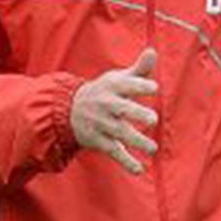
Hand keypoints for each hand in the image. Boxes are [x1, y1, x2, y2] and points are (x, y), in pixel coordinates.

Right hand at [71, 49, 159, 175]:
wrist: (67, 110)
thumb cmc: (103, 92)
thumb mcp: (117, 78)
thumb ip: (138, 69)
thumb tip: (152, 51)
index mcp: (112, 87)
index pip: (127, 85)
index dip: (140, 85)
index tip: (153, 87)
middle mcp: (106, 105)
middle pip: (122, 109)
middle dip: (136, 114)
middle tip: (153, 119)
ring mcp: (102, 124)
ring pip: (119, 133)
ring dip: (136, 141)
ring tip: (152, 148)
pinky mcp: (98, 140)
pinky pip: (113, 152)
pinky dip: (126, 162)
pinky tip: (139, 169)